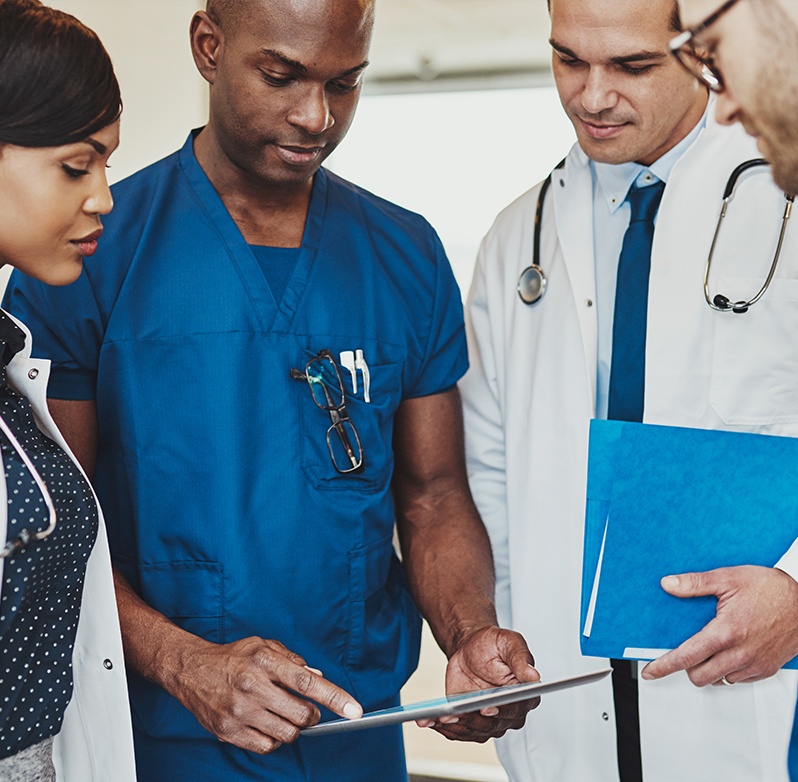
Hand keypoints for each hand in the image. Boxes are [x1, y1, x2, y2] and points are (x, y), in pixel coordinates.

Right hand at [168, 635, 361, 753]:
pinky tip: (266, 723)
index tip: (354, 710)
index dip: (334, 697)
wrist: (192, 671)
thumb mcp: (264, 646)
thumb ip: (294, 661)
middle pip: (301, 714)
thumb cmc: (234, 657)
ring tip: (282, 714)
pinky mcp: (228, 732)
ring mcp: (239, 712)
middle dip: (311, 715)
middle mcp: (252, 686)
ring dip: (293, 728)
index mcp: (264, 662)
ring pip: (287, 734)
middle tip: (307, 710)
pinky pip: (266, 747)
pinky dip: (274, 739)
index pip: (307, 683)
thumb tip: (319, 678)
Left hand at [417, 626, 539, 741]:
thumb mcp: (509, 642)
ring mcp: (489, 720)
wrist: (471, 647)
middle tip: (455, 714)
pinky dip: (443, 727)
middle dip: (473, 720)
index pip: (516, 708)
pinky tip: (429, 720)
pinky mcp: (470, 721)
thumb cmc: (493, 644)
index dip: (501, 711)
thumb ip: (521, 658)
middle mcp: (509, 713)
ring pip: (474, 731)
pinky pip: (458, 731)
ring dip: (455, 727)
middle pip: (492, 724)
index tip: (487, 708)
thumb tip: (534, 676)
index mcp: (525, 695)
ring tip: (438, 718)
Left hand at [641, 566, 797, 685]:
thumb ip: (694, 583)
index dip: (664, 666)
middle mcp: (740, 654)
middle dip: (687, 666)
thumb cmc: (770, 587)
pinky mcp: (767, 669)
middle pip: (699, 676)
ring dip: (708, 669)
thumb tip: (668, 584)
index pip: (686, 657)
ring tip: (709, 648)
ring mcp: (754, 664)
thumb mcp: (727, 578)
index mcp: (726, 632)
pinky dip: (727, 670)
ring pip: (719, 680)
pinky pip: (738, 679)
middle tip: (686, 650)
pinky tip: (728, 651)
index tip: (650, 672)